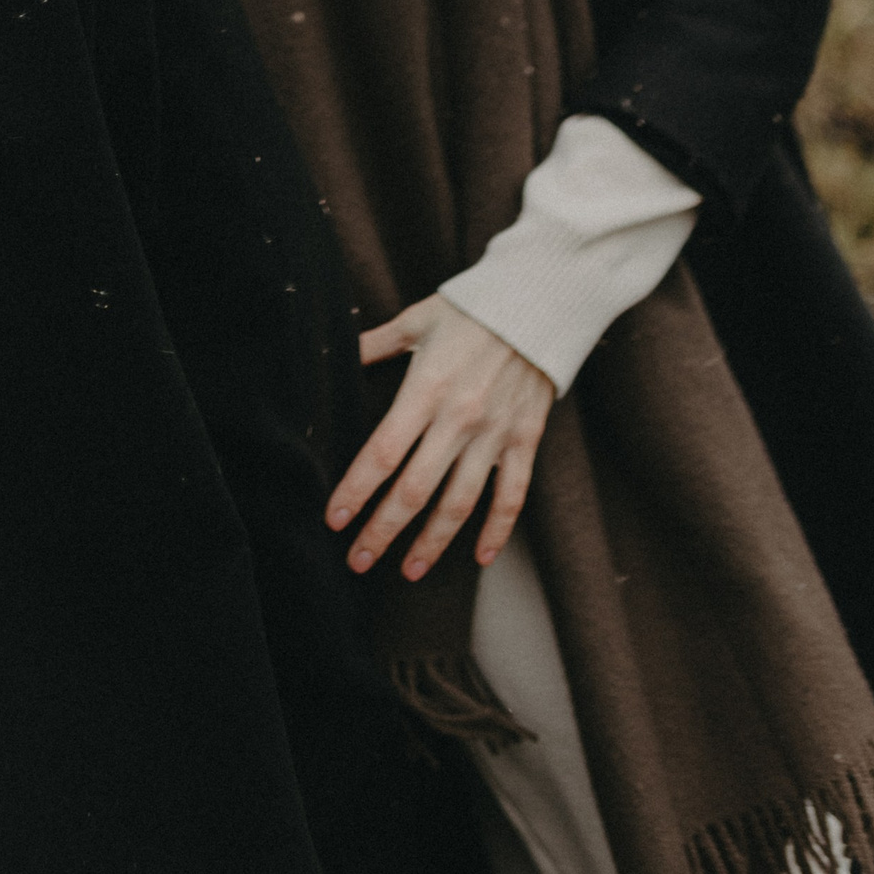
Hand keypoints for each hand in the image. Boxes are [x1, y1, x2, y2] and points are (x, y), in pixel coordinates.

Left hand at [325, 295, 553, 582]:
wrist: (539, 303)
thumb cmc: (471, 308)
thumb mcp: (416, 320)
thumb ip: (376, 343)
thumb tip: (340, 351)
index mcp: (425, 390)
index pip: (382, 454)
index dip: (356, 491)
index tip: (335, 519)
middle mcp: (458, 419)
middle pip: (413, 490)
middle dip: (382, 530)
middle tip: (358, 560)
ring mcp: (495, 435)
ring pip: (459, 504)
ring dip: (431, 542)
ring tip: (407, 570)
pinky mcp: (525, 441)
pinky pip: (511, 496)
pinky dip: (497, 531)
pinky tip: (479, 556)